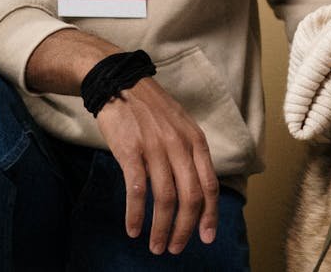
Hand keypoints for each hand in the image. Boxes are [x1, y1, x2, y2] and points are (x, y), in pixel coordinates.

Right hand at [95, 78, 220, 254]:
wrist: (120, 82)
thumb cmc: (151, 109)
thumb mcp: (181, 126)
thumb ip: (190, 154)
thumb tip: (197, 190)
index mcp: (195, 141)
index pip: (210, 185)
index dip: (210, 215)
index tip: (206, 237)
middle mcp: (180, 145)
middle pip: (190, 197)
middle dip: (185, 228)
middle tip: (175, 248)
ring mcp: (155, 147)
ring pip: (165, 198)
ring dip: (161, 228)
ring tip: (155, 246)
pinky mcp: (131, 150)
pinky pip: (137, 190)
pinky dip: (136, 214)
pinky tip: (133, 229)